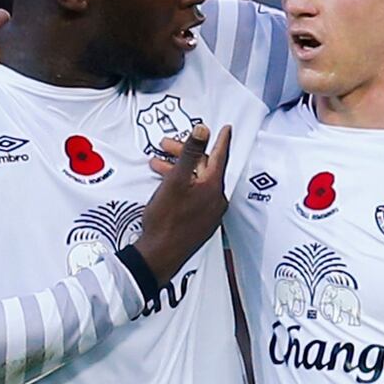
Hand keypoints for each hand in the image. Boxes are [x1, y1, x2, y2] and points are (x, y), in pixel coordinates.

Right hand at [135, 124, 231, 284]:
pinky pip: (195, 195)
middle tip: (166, 146)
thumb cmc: (166, 220)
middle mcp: (216, 200)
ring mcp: (209, 213)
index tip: (226, 129)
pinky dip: (183, 185)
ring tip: (157, 165)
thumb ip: (190, 152)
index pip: (220, 156)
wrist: (159, 254)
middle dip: (185, 154)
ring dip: (179, 170)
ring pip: (197, 182)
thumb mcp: (176, 180)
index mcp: (213, 187)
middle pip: (204, 167)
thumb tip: (203, 130)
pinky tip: (167, 186)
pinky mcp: (200, 222)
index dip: (221, 139)